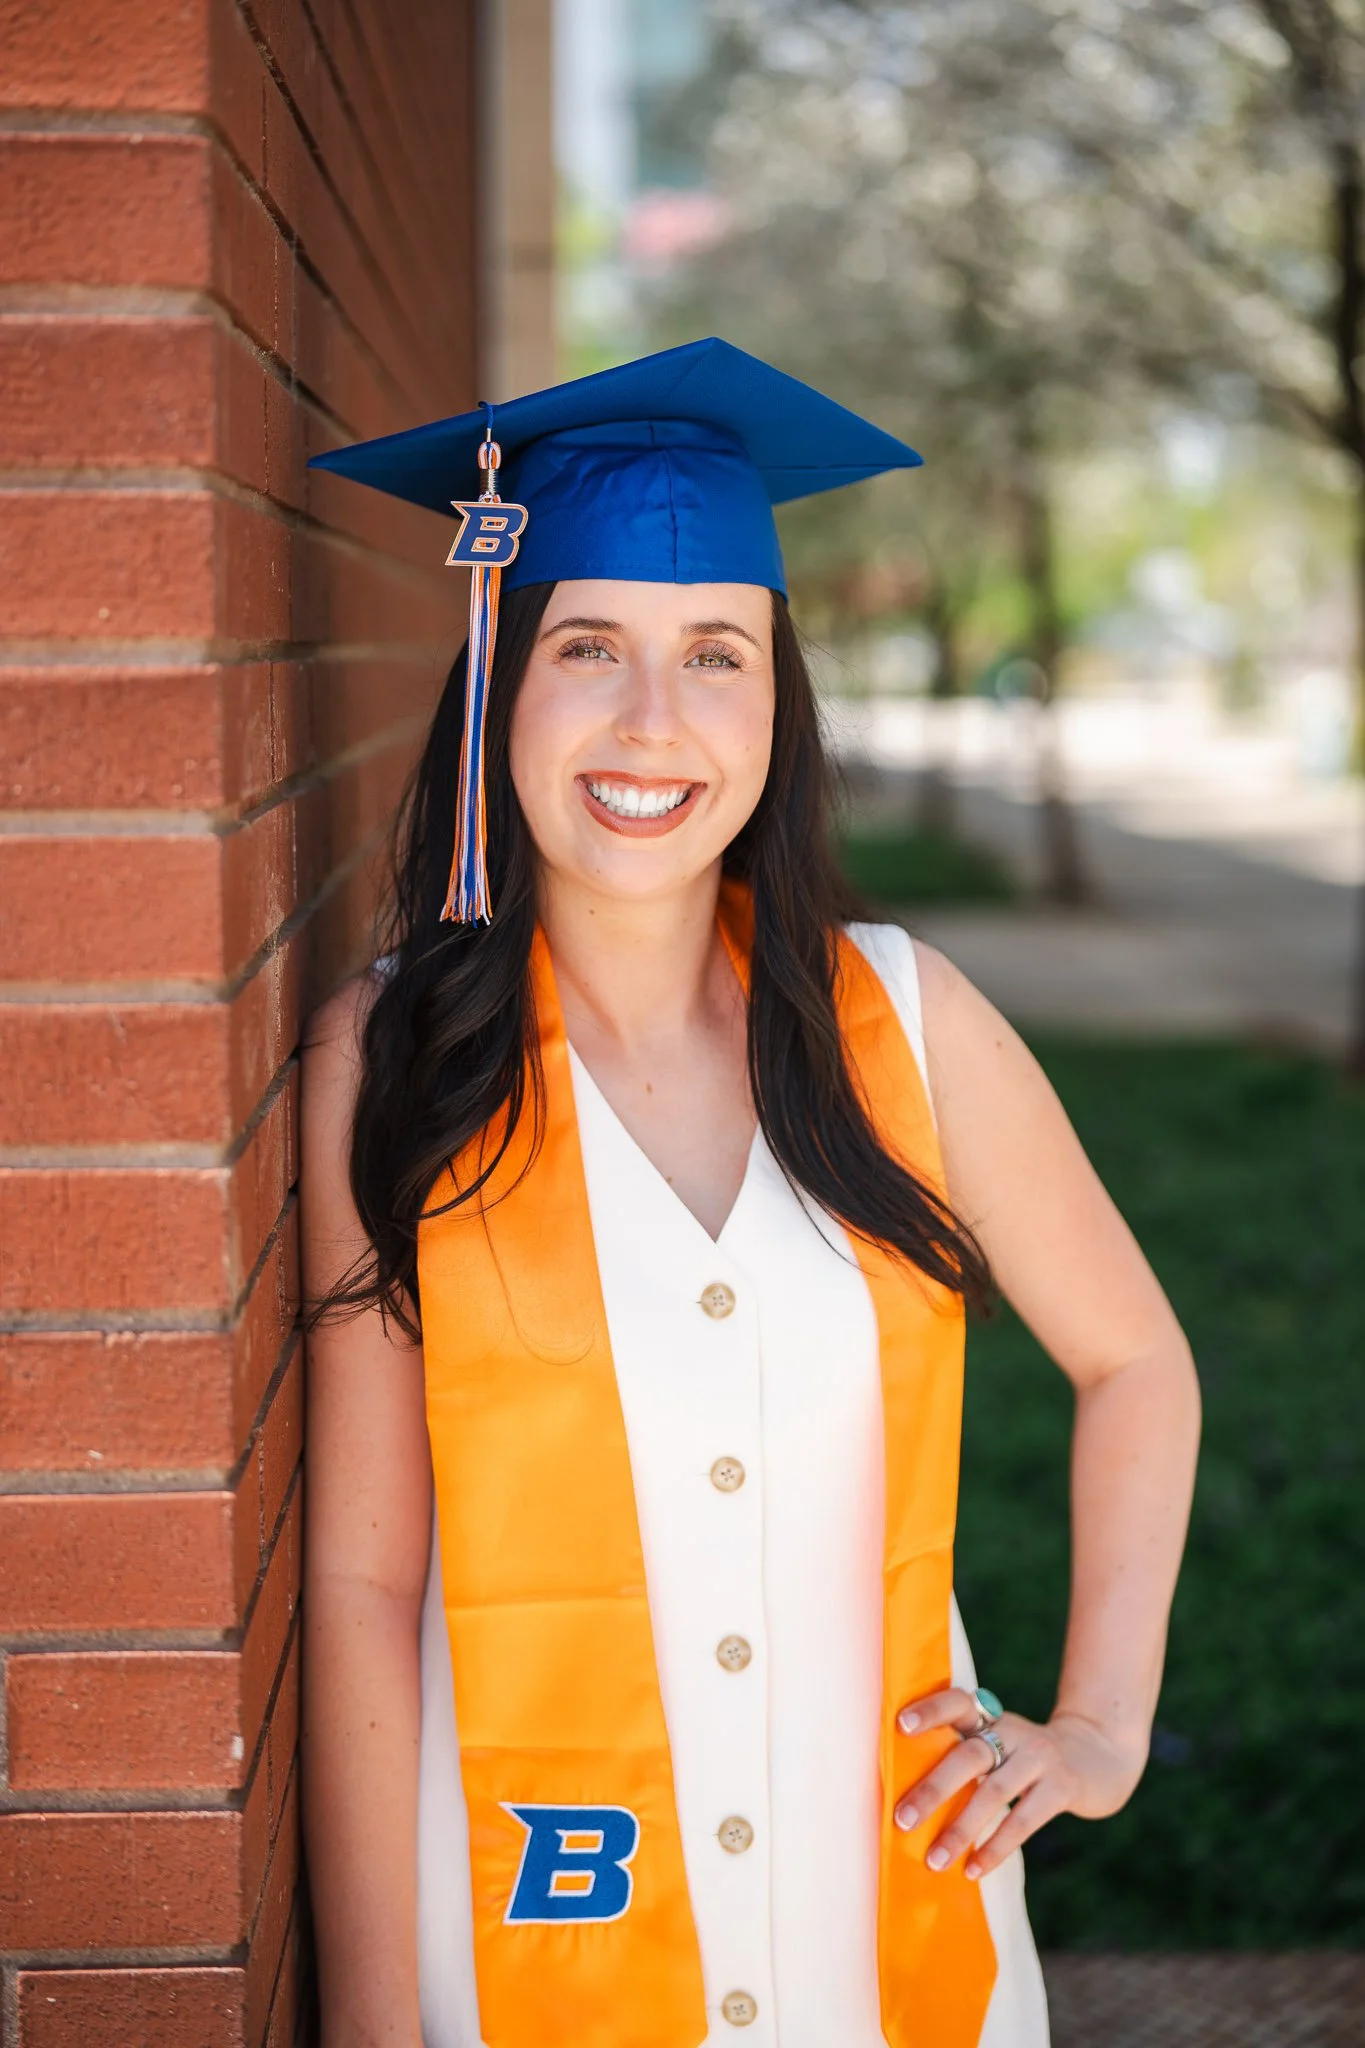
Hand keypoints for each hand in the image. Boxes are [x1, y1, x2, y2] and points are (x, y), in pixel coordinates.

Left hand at [892, 1687, 1145, 1880]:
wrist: (1098, 1754)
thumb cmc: (1027, 1757)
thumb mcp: (1001, 1742)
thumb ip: (965, 1755)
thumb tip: (911, 1801)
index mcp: (991, 1717)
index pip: (957, 1703)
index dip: (930, 1711)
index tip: (900, 1725)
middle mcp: (1013, 1731)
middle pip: (968, 1756)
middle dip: (933, 1789)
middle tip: (902, 1819)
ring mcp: (1040, 1757)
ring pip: (993, 1794)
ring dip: (960, 1830)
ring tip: (934, 1860)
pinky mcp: (1062, 1787)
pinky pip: (1023, 1821)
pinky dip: (995, 1847)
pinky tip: (973, 1869)